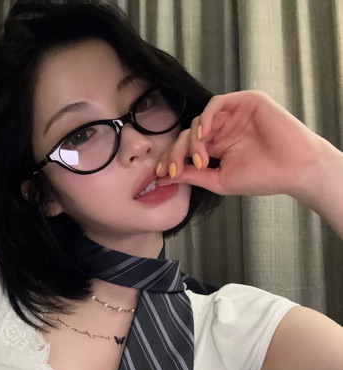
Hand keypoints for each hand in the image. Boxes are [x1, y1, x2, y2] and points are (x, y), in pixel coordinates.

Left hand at [156, 90, 323, 198]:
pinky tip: (203, 135)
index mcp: (216, 147)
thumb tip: (167, 176)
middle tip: (174, 169)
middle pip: (188, 134)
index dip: (171, 159)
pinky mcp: (244, 102)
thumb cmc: (262, 177)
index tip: (161, 175)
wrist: (295, 169)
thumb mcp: (220, 180)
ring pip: (198, 121)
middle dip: (176, 152)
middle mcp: (221, 129)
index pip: (186, 148)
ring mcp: (232, 115)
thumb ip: (194, 176)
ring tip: (200, 160)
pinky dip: (205, 118)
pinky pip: (215, 104)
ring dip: (193, 141)